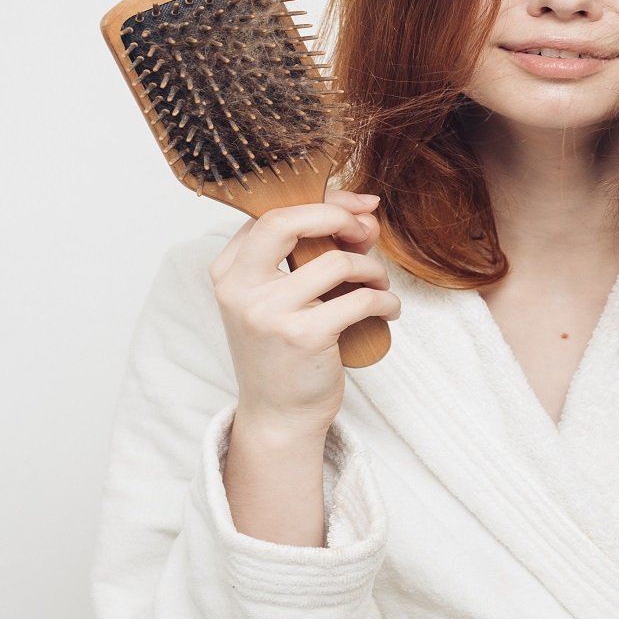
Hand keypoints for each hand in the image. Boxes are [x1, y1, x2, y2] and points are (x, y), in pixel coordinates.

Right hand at [206, 188, 400, 437]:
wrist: (277, 416)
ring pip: (337, 262)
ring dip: (372, 269)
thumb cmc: (283, 352)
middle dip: (338, 216)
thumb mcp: (282, 298)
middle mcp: (240, 288)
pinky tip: (388, 309)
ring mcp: (268, 313)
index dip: (321, 202)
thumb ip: (310, 255)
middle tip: (366, 231)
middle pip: (289, 221)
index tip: (356, 207)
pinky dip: (385, 300)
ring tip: (379, 284)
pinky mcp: (302, 337)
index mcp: (229, 271)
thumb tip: (365, 217)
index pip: (271, 213)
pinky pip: (360, 300)